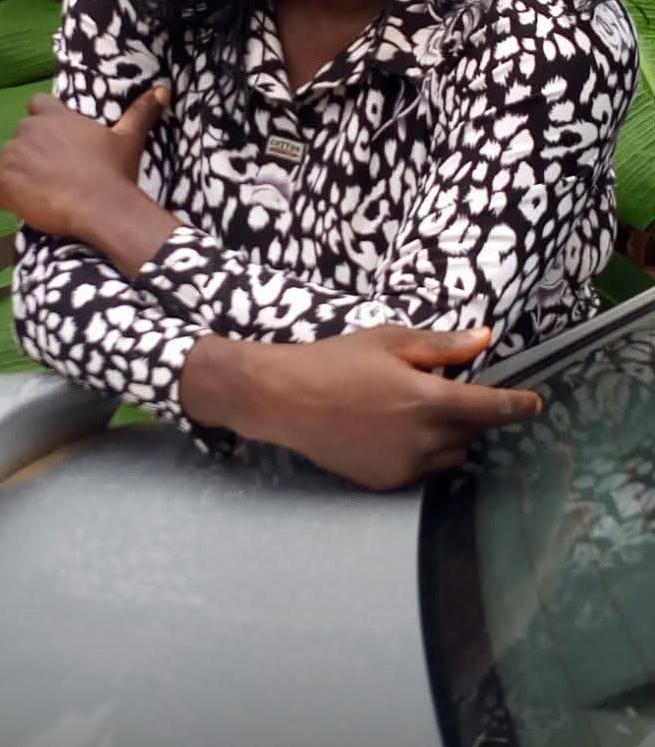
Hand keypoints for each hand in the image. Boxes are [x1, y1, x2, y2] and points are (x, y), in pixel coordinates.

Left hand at [0, 85, 170, 238]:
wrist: (102, 206)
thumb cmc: (115, 172)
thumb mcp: (129, 139)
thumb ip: (141, 111)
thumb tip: (163, 89)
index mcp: (56, 116)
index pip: (37, 105)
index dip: (44, 122)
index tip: (56, 143)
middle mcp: (29, 129)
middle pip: (21, 136)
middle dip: (32, 152)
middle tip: (54, 174)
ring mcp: (12, 156)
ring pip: (7, 161)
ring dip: (19, 174)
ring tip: (43, 193)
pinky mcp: (2, 183)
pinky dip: (2, 195)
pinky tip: (22, 204)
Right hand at [212, 325, 542, 491]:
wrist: (286, 399)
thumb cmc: (337, 361)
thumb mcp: (390, 341)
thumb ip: (442, 346)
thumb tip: (483, 338)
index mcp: (428, 400)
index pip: (490, 408)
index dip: (517, 406)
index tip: (535, 404)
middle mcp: (423, 439)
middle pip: (471, 433)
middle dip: (470, 415)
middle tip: (443, 392)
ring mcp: (404, 466)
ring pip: (449, 456)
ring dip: (448, 436)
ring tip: (414, 411)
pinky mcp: (385, 482)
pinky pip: (421, 471)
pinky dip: (420, 453)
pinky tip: (391, 431)